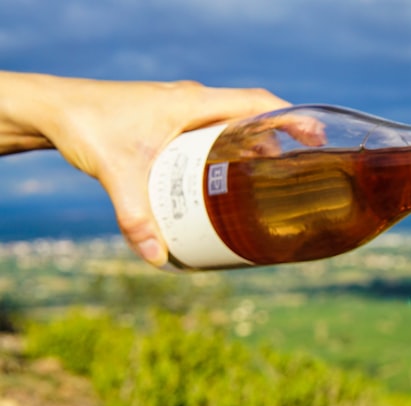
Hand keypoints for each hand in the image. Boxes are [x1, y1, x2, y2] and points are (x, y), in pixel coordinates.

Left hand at [0, 72, 288, 265]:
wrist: (53, 109)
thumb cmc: (86, 126)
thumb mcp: (116, 174)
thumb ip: (136, 217)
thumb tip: (158, 258)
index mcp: (192, 103)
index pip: (256, 103)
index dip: (291, 117)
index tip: (317, 136)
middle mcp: (192, 102)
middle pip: (253, 115)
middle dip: (282, 139)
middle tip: (303, 168)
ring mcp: (183, 110)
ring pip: (233, 124)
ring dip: (256, 145)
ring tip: (274, 178)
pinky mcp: (171, 121)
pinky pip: (215, 131)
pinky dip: (231, 148)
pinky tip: (231, 177)